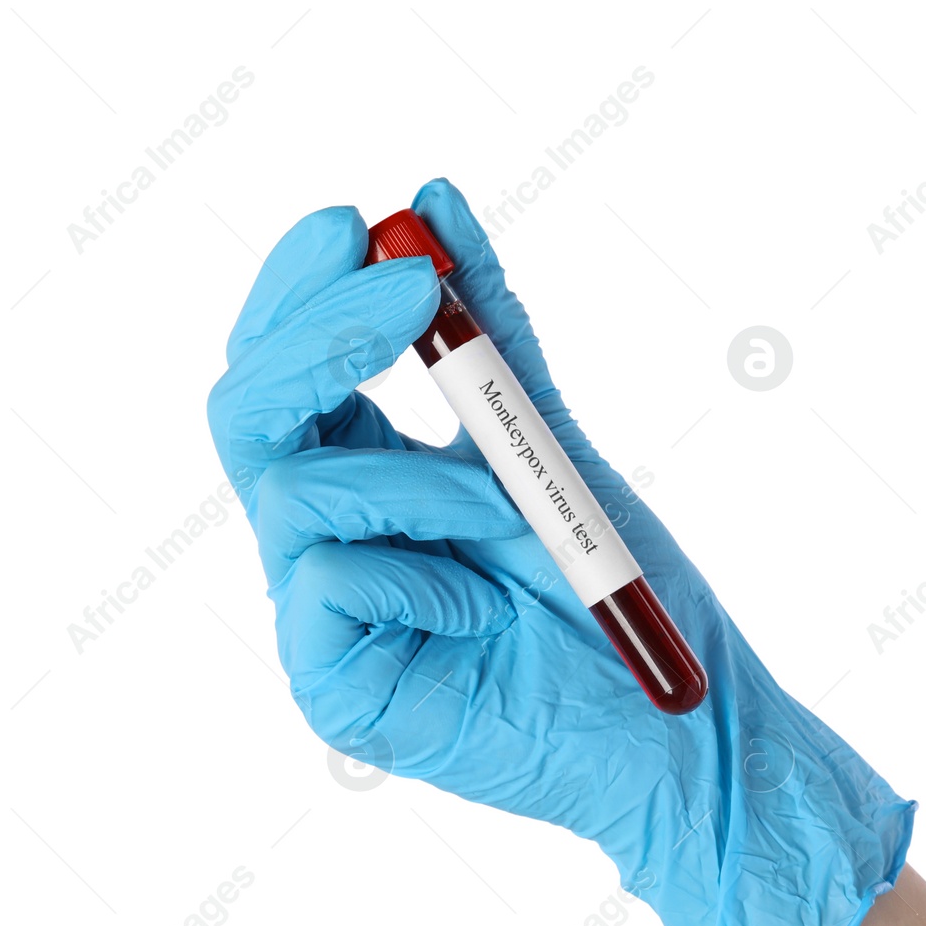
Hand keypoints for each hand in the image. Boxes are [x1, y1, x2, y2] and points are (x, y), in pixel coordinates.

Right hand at [206, 178, 914, 925]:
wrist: (679, 726)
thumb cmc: (620, 589)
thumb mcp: (550, 441)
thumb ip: (490, 338)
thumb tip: (433, 199)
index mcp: (365, 474)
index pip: (283, 364)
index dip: (299, 289)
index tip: (357, 222)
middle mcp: (325, 536)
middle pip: (245, 410)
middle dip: (316, 334)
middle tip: (404, 290)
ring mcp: (321, 615)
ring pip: (295, 489)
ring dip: (421, 477)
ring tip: (514, 512)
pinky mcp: (332, 686)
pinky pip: (325, 578)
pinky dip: (418, 568)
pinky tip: (484, 608)